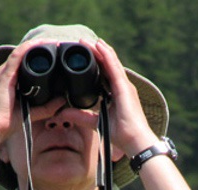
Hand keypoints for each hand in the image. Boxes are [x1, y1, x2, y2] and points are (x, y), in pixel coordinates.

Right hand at [0, 39, 67, 144]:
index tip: (53, 54)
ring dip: (38, 45)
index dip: (36, 55)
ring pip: (21, 52)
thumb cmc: (6, 124)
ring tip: (54, 43)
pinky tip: (42, 44)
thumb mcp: (30, 113)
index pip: (22, 62)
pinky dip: (30, 48)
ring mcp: (2, 73)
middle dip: (39, 48)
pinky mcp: (4, 76)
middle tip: (57, 47)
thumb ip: (46, 108)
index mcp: (6, 80)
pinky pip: (17, 56)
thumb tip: (63, 100)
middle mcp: (2, 73)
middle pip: (22, 55)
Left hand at [87, 39, 158, 158]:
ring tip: (88, 41)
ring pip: (111, 62)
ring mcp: (125, 86)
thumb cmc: (122, 135)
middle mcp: (122, 87)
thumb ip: (81, 116)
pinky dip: (107, 56)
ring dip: (100, 50)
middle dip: (96, 53)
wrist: (135, 141)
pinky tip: (100, 46)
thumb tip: (62, 113)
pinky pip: (114, 68)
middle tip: (83, 43)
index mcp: (117, 94)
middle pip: (108, 65)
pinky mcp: (125, 88)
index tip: (84, 53)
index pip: (105, 73)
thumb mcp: (96, 123)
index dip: (96, 62)